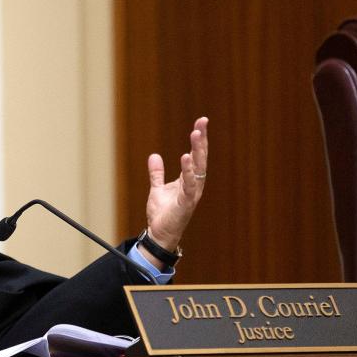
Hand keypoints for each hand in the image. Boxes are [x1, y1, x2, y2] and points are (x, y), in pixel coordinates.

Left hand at [142, 117, 208, 262]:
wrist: (159, 234)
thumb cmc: (162, 214)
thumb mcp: (157, 189)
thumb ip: (157, 173)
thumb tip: (154, 155)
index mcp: (189, 180)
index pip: (196, 156)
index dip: (199, 140)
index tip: (201, 122)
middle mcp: (194, 185)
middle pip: (200, 158)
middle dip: (201, 140)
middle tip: (202, 122)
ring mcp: (192, 193)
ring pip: (197, 168)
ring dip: (197, 150)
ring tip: (196, 133)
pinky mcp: (186, 202)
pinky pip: (189, 184)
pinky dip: (188, 171)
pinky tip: (186, 157)